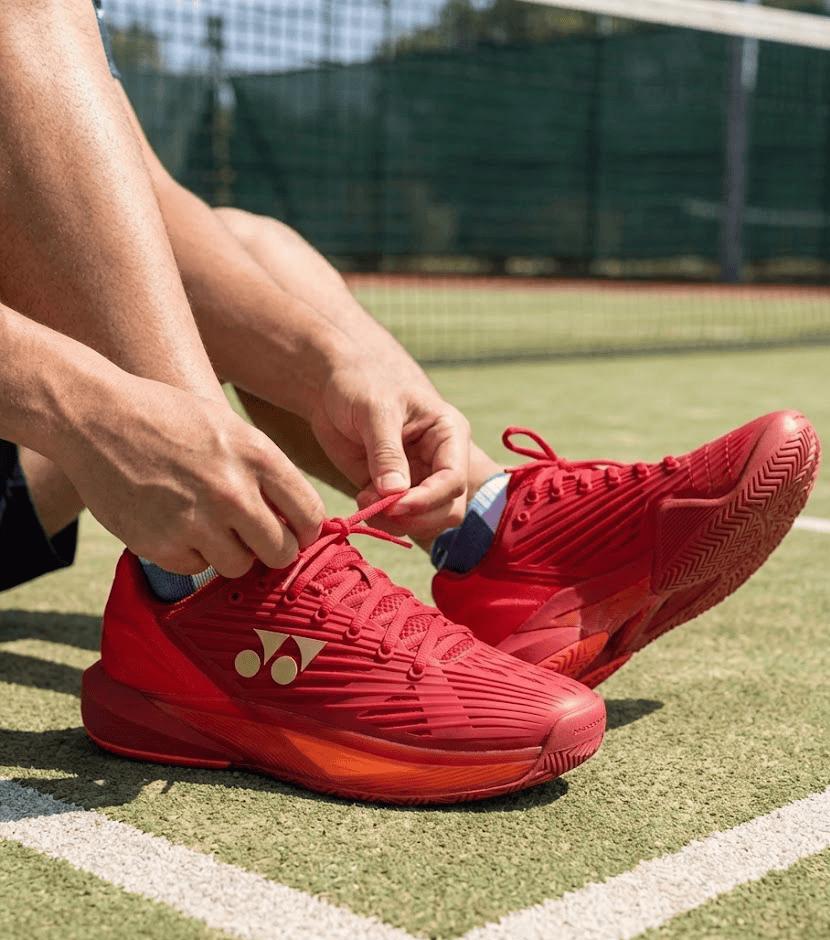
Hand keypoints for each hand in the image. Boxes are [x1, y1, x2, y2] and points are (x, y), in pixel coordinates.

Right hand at [58, 375, 323, 576]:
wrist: (97, 417)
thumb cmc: (170, 419)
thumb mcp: (231, 429)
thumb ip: (267, 472)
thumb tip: (299, 520)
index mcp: (258, 456)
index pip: (309, 516)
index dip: (306, 531)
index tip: (295, 533)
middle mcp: (232, 491)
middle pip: (281, 552)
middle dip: (273, 551)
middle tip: (257, 541)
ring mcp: (195, 520)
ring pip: (239, 567)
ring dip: (230, 554)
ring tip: (211, 526)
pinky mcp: (160, 543)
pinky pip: (196, 568)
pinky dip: (190, 554)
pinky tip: (175, 524)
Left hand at [310, 364, 470, 539]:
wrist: (335, 384)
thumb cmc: (363, 382)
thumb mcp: (375, 410)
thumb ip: (386, 451)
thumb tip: (395, 493)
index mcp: (448, 434)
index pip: (454, 479)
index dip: (428, 499)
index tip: (394, 505)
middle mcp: (440, 461)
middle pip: (448, 509)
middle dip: (415, 518)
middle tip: (379, 509)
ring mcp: (419, 479)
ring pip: (426, 521)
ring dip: (397, 523)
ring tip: (365, 501)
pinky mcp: (394, 491)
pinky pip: (399, 520)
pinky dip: (382, 521)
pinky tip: (362, 499)